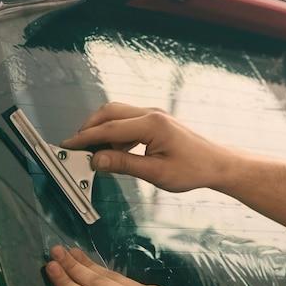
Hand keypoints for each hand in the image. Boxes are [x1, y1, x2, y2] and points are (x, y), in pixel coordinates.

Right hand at [61, 102, 239, 192]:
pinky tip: (113, 152)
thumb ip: (124, 164)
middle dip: (89, 128)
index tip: (68, 146)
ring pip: (117, 115)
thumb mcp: (156, 173)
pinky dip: (114, 134)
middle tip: (76, 148)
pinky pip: (127, 122)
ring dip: (101, 130)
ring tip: (93, 153)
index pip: (109, 128)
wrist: (216, 164)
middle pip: (109, 112)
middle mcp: (151, 113)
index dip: (85, 137)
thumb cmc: (192, 169)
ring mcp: (153, 115)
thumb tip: (97, 161)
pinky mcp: (155, 121)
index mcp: (151, 124)